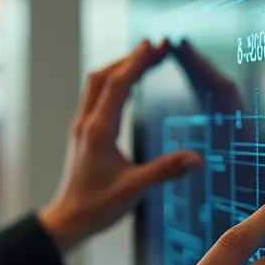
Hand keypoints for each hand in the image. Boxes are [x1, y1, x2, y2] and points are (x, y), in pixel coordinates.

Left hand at [38, 40, 201, 251]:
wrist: (68, 219)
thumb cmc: (96, 206)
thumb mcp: (134, 190)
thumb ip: (165, 171)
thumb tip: (196, 159)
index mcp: (99, 131)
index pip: (119, 85)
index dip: (138, 62)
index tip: (158, 44)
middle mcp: (87, 123)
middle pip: (105, 76)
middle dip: (131, 57)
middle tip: (157, 45)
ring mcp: (82, 126)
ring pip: (97, 83)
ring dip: (120, 66)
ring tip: (144, 56)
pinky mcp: (82, 132)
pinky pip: (95, 95)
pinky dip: (112, 81)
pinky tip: (126, 83)